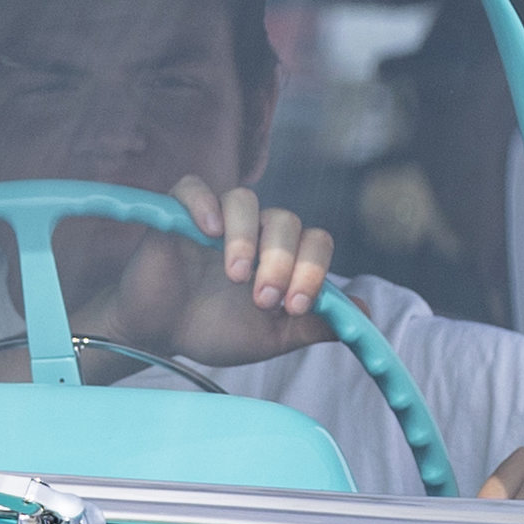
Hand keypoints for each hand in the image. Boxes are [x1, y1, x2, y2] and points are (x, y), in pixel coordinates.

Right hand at [74, 177, 337, 368]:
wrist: (158, 336)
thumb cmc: (214, 330)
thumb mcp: (271, 337)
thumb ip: (314, 324)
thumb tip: (364, 313)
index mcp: (282, 256)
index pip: (315, 243)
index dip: (313, 271)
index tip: (295, 306)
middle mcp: (256, 231)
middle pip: (286, 220)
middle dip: (282, 261)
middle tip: (262, 299)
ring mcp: (218, 219)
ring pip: (245, 200)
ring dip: (246, 237)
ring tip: (235, 275)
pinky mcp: (178, 213)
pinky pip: (193, 187)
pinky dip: (203, 203)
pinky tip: (208, 232)